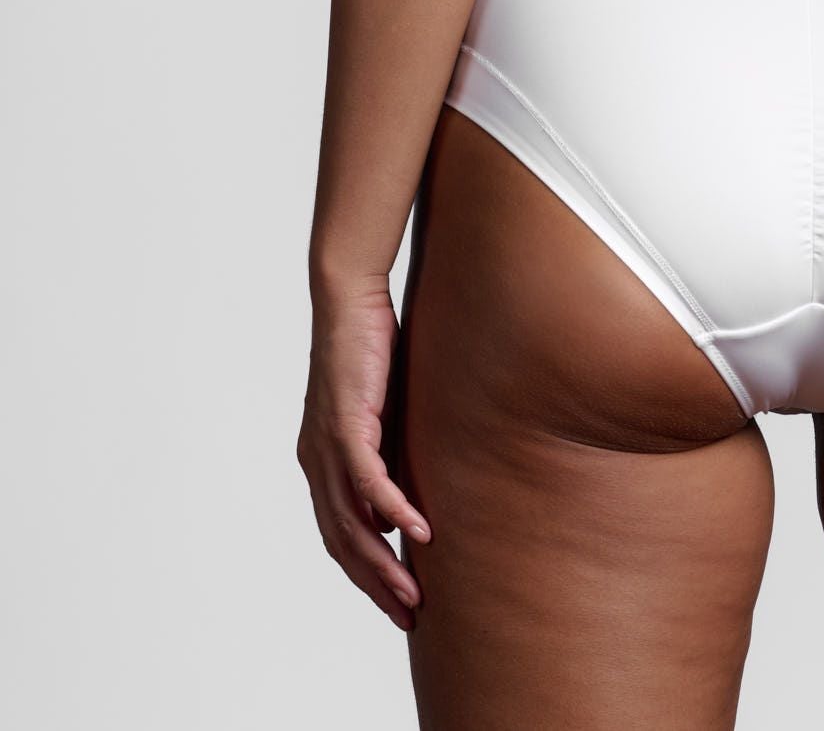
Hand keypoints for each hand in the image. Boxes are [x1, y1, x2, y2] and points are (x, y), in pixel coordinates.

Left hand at [297, 276, 430, 630]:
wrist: (347, 297)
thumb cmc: (368, 348)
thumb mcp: (380, 414)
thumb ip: (385, 459)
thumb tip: (397, 515)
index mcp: (319, 462)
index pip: (338, 535)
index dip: (364, 574)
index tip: (395, 602)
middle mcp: (316, 461)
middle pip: (341, 543)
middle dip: (374, 586)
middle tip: (407, 616)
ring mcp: (327, 445)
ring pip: (352, 523)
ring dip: (383, 564)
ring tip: (413, 593)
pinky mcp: (346, 423)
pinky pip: (369, 480)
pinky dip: (393, 510)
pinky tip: (418, 533)